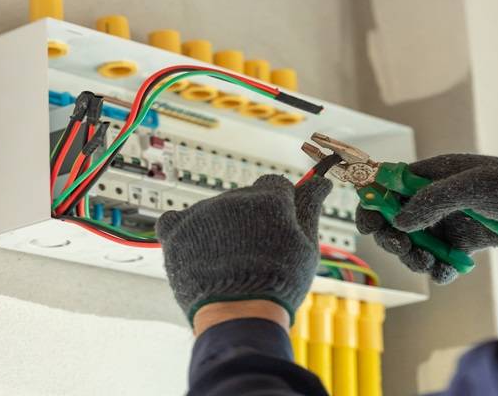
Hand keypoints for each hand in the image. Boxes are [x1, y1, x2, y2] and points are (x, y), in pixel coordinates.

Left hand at [156, 175, 331, 324]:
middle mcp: (234, 197)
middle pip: (245, 198)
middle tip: (258, 252)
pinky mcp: (176, 230)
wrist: (239, 314)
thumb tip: (321, 182)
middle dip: (252, 219)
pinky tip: (198, 250)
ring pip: (215, 211)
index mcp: (269, 196)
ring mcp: (203, 212)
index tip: (279, 225)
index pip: (275, 184)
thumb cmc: (280, 282)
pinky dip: (186, 231)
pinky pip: (176, 219)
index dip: (279, 205)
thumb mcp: (307, 244)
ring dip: (222, 228)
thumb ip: (311, 206)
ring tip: (230, 262)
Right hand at [356, 154, 497, 283]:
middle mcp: (437, 197)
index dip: (372, 202)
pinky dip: (439, 268)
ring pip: (416, 243)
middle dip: (394, 237)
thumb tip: (398, 221)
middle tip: (404, 249)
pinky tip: (448, 271)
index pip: (388, 185)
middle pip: (396, 219)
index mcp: (433, 174)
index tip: (366, 225)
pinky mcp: (466, 241)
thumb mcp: (472, 187)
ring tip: (429, 264)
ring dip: (416, 257)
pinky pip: (441, 258)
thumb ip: (431, 201)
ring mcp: (450, 219)